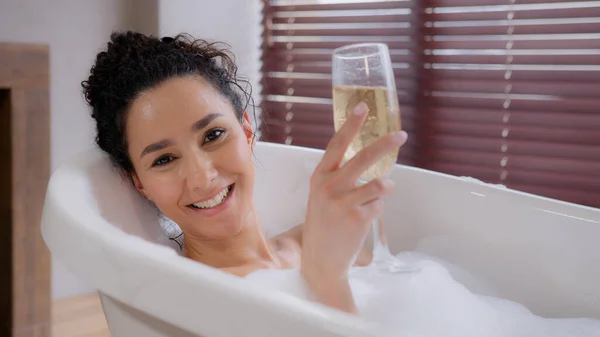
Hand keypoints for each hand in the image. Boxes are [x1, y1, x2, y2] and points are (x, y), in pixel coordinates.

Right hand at [300, 102, 406, 312]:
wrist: (320, 260)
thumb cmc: (324, 224)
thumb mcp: (321, 195)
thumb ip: (339, 176)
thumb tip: (371, 157)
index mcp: (319, 177)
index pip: (337, 145)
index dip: (351, 125)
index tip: (363, 107)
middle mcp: (328, 187)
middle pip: (363, 158)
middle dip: (385, 144)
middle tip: (401, 135)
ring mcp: (342, 203)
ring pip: (378, 184)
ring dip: (385, 188)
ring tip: (380, 194)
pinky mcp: (357, 218)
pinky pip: (379, 204)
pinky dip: (377, 209)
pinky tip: (363, 219)